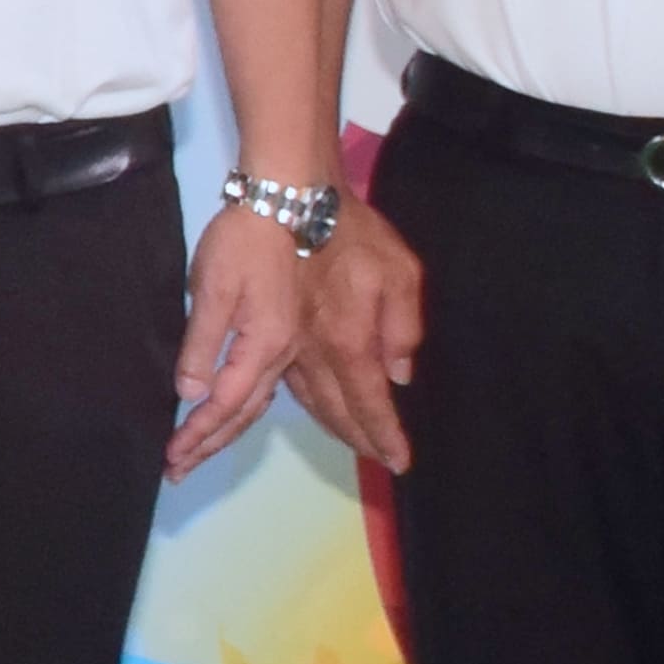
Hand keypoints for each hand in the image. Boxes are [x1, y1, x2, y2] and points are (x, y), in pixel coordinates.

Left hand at [168, 202, 310, 478]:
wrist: (297, 196)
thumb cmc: (249, 235)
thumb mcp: (214, 285)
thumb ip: (203, 342)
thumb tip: (191, 393)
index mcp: (264, 346)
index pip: (224, 405)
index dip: (197, 435)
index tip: (172, 461)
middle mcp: (286, 353)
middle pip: (247, 412)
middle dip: (213, 445)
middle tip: (181, 474)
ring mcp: (299, 342)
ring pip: (270, 402)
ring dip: (238, 432)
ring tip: (211, 456)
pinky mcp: (303, 327)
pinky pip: (292, 383)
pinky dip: (266, 405)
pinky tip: (259, 410)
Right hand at [281, 199, 424, 472]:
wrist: (290, 200)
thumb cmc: (350, 231)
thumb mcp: (400, 271)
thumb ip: (403, 326)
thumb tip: (398, 376)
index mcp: (348, 342)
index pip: (368, 403)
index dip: (384, 435)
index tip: (399, 462)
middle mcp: (312, 354)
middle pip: (332, 411)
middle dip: (355, 439)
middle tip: (376, 458)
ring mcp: (283, 345)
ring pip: (299, 401)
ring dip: (323, 427)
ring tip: (348, 442)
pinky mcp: (259, 330)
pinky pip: (275, 381)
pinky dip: (289, 404)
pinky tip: (296, 408)